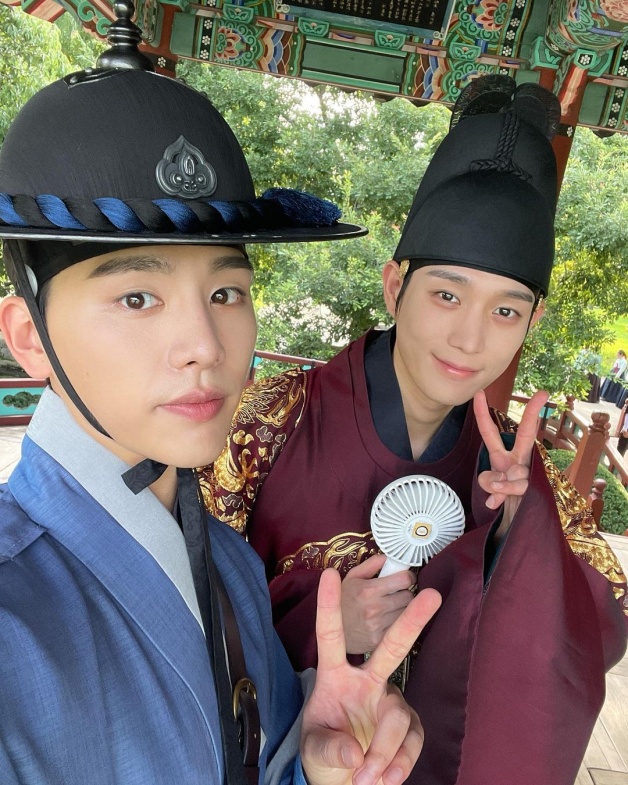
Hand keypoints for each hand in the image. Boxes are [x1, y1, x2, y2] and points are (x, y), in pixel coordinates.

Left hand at [301, 568, 441, 784]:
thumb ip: (328, 749)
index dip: (330, 606)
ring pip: (397, 717)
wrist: (346, 779)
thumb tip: (354, 752)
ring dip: (383, 752)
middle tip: (431, 595)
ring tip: (365, 779)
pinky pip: (411, 741)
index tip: (330, 573)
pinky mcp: (409, 726)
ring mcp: (390, 701)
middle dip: (411, 622)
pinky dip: (399, 764)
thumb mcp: (313, 750)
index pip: (331, 636)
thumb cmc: (324, 751)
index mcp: (334, 676)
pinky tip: (387, 778)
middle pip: (391, 647)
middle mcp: (366, 681)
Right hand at [341, 554, 416, 654]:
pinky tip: (387, 620)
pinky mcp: (380, 641)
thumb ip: (371, 564)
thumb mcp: (352, 577)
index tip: (404, 579)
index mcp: (368, 590)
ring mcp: (378, 627)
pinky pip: (401, 628)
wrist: (329, 631)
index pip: (404, 580)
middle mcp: (374, 609)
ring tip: (390, 607)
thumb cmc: (343, 600)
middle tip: (395, 594)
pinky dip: (397, 623)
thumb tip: (389, 557)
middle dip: (404, 593)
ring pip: (407, 613)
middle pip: (408, 597)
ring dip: (403, 609)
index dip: (407, 577)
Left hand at [473, 389, 547, 539]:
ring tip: (498, 492)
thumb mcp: (491, 486)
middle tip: (543, 393)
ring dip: (497, 484)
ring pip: (512, 470)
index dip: (482, 413)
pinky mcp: (531, 488)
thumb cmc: (505, 494)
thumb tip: (498, 482)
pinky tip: (496, 503)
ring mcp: (527, 472)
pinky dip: (501, 495)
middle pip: (527, 433)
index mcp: (503, 454)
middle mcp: (518, 458)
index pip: (490, 431)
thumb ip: (489, 480)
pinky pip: (512, 487)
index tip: (479, 392)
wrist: (519, 517)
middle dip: (533, 413)